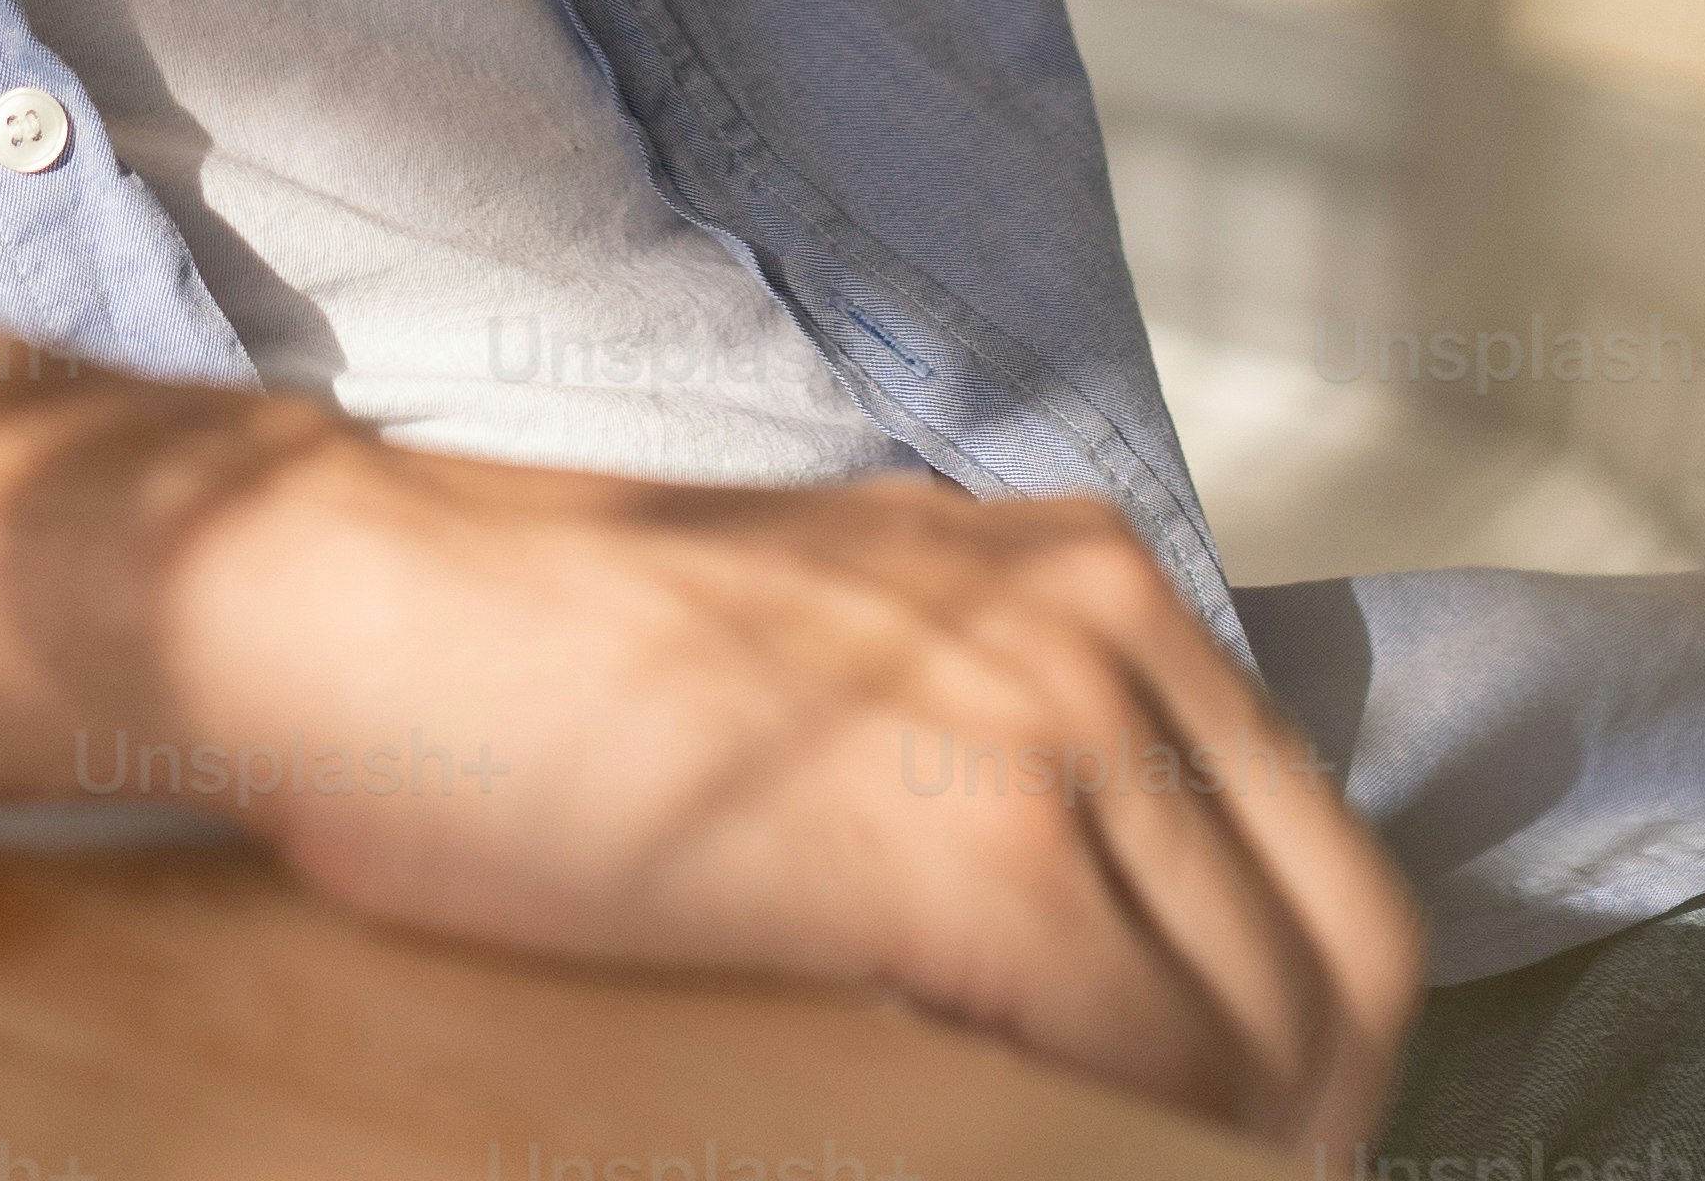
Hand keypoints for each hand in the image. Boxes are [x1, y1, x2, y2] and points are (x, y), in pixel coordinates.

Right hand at [127, 432, 1427, 1162]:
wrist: (365, 620)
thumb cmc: (536, 671)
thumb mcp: (834, 673)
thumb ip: (979, 763)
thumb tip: (1074, 966)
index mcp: (1086, 583)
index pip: (1317, 862)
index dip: (1315, 1050)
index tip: (1251, 1158)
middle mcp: (1104, 629)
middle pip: (1339, 947)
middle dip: (1312, 1124)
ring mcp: (1047, 731)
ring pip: (1270, 1018)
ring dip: (1232, 1156)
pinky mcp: (969, 849)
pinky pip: (1145, 1060)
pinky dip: (1138, 1157)